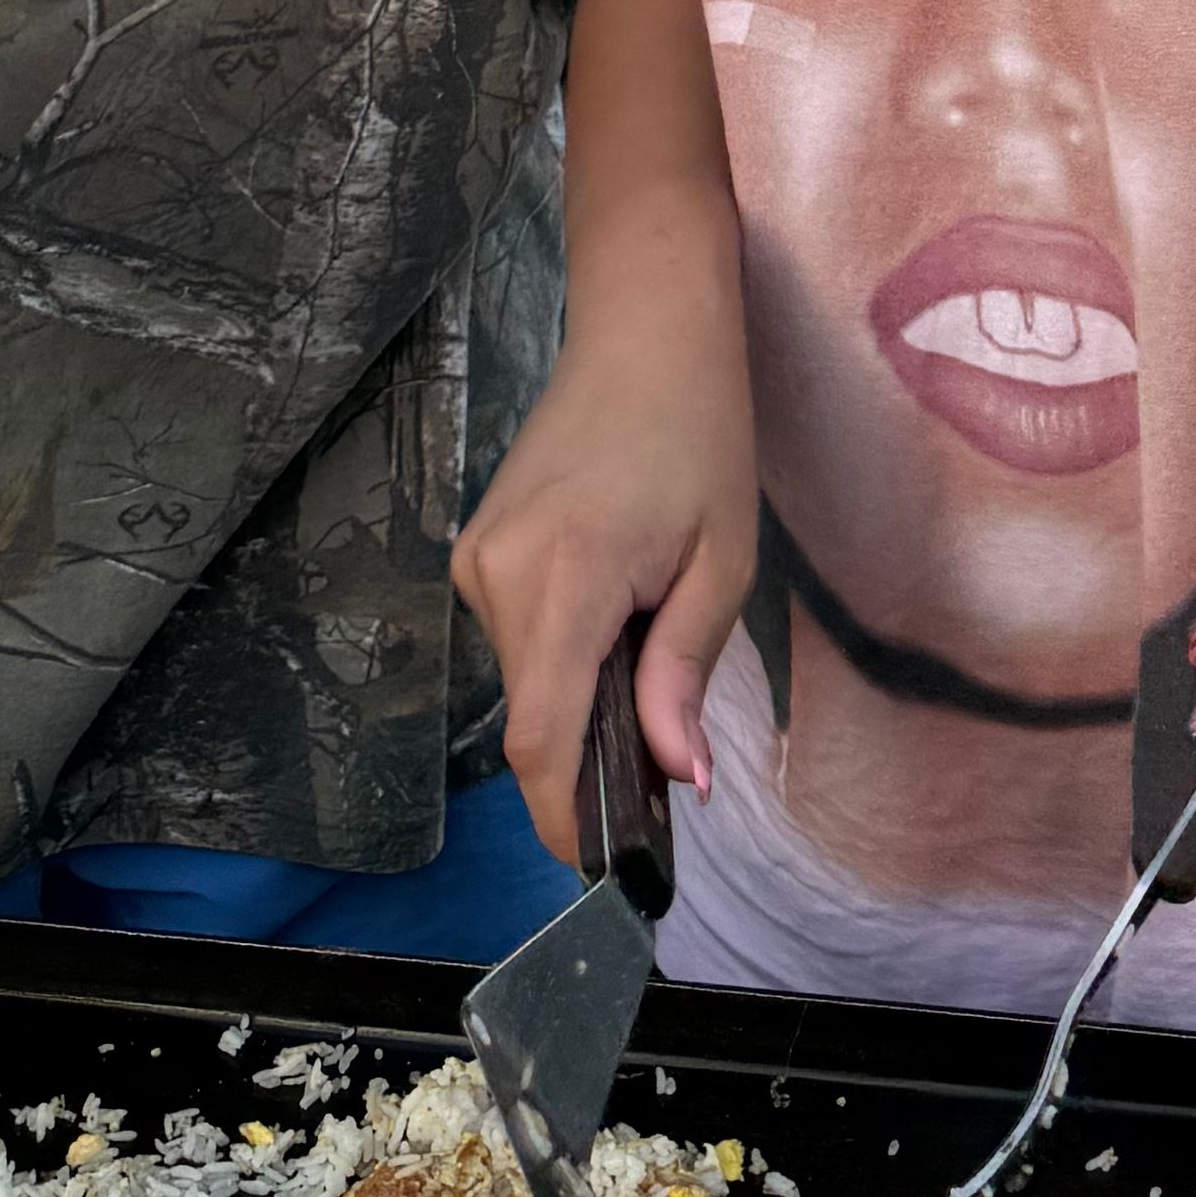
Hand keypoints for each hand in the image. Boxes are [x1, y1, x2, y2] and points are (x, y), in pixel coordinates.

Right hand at [453, 299, 759, 858]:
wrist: (643, 331)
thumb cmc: (699, 433)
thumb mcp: (720, 562)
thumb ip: (685, 676)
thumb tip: (679, 781)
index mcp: (567, 577)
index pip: (541, 738)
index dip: (567, 817)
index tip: (609, 866)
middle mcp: (499, 574)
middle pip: (536, 717)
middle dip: (593, 758)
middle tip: (668, 753)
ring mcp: (477, 561)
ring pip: (527, 681)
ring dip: (582, 695)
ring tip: (652, 636)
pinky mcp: (475, 552)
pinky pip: (519, 639)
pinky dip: (565, 654)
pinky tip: (616, 608)